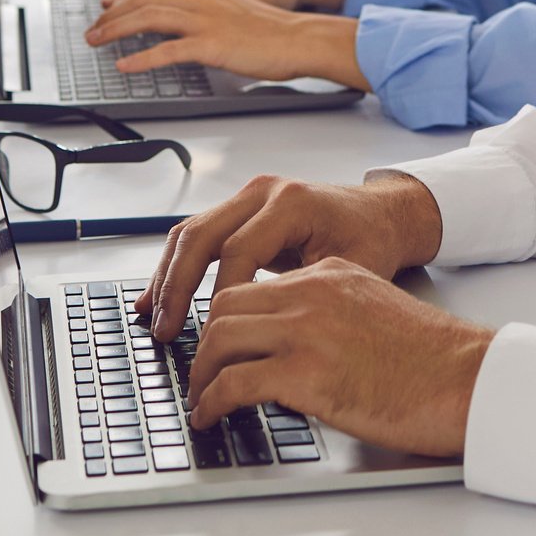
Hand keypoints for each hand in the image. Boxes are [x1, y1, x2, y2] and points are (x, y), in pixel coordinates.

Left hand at [85, 0, 365, 89]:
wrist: (300, 38)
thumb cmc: (272, 33)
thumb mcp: (233, 13)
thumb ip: (206, 15)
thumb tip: (181, 32)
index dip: (126, 1)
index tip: (108, 12)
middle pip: (144, 0)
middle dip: (112, 15)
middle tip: (93, 30)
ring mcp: (206, 20)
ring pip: (149, 19)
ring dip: (117, 31)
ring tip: (97, 42)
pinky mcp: (212, 44)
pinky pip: (168, 50)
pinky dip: (142, 58)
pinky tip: (125, 65)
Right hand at [135, 171, 444, 342]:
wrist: (383, 215)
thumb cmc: (372, 241)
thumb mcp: (348, 272)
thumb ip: (304, 299)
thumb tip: (263, 343)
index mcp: (292, 203)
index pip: (238, 251)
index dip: (221, 297)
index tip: (213, 336)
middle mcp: (264, 192)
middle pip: (202, 235)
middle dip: (177, 286)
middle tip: (165, 330)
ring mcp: (249, 197)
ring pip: (191, 232)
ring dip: (168, 276)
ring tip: (152, 317)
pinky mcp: (241, 209)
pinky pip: (199, 235)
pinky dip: (177, 266)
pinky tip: (159, 296)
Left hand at [186, 257, 489, 458]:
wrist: (466, 378)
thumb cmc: (432, 359)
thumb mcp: (376, 310)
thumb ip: (335, 313)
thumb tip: (296, 345)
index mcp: (331, 274)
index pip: (256, 285)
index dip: (226, 318)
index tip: (217, 345)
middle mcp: (313, 293)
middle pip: (226, 305)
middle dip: (204, 342)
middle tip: (199, 371)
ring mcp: (308, 330)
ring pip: (221, 338)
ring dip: (201, 373)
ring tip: (200, 398)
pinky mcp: (307, 373)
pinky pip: (234, 383)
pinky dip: (212, 402)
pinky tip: (212, 416)